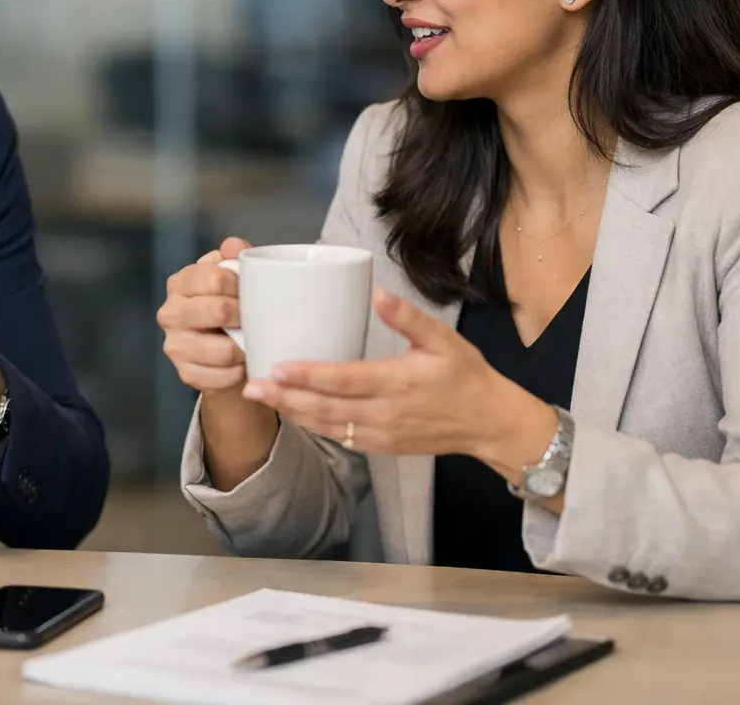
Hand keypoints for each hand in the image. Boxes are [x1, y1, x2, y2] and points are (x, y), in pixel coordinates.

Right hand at [157, 236, 250, 392]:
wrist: (220, 352)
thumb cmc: (228, 307)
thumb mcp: (232, 279)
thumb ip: (234, 260)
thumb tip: (234, 244)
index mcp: (180, 283)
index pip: (212, 277)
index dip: (241, 285)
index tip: (257, 291)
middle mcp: (170, 313)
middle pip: (217, 310)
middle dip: (245, 315)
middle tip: (259, 318)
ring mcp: (175, 345)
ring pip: (221, 349)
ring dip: (245, 347)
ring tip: (254, 342)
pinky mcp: (185, 373)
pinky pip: (221, 376)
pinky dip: (238, 372)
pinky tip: (244, 363)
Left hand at [241, 289, 557, 474]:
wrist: (489, 424)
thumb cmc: (467, 376)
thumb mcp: (444, 340)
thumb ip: (409, 318)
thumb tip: (378, 293)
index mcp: (398, 382)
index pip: (344, 380)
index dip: (309, 376)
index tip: (278, 367)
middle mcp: (385, 413)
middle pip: (326, 408)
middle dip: (285, 398)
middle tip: (250, 386)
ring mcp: (381, 434)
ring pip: (328, 426)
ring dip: (293, 413)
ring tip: (261, 399)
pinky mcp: (381, 446)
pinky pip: (340, 438)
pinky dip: (313, 426)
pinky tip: (292, 413)